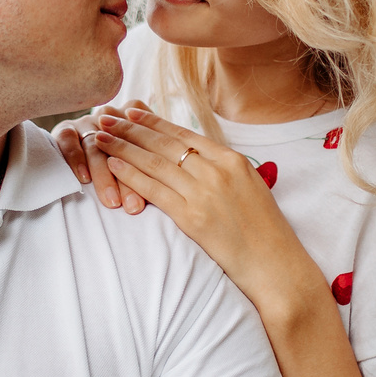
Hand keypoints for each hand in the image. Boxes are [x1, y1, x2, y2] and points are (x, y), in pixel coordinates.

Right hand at [54, 110, 148, 213]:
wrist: (72, 148)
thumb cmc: (121, 162)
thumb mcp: (140, 158)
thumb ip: (153, 165)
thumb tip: (164, 193)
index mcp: (134, 118)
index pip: (143, 143)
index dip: (149, 172)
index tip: (151, 201)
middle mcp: (111, 117)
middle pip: (121, 146)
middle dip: (129, 179)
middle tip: (134, 207)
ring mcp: (87, 122)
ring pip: (96, 145)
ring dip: (103, 174)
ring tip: (111, 201)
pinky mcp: (66, 128)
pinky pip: (69, 139)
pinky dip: (77, 157)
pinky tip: (84, 178)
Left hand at [88, 106, 322, 311]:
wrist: (275, 265)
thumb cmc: (264, 232)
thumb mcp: (250, 189)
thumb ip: (224, 171)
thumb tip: (198, 159)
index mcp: (233, 160)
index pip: (184, 134)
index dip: (154, 122)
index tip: (132, 111)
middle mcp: (218, 171)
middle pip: (165, 143)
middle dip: (130, 128)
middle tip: (106, 115)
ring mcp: (205, 192)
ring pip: (155, 163)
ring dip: (123, 147)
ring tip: (100, 135)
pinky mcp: (193, 217)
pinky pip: (155, 190)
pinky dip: (131, 174)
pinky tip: (113, 164)